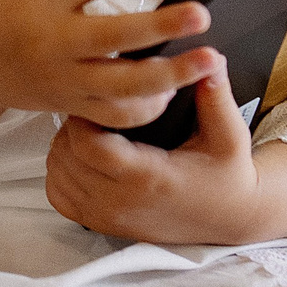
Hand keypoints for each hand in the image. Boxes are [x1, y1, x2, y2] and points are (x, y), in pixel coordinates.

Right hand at [0, 0, 219, 157]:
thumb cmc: (2, 7)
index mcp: (39, 1)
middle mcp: (54, 44)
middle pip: (114, 37)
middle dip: (162, 26)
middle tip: (201, 15)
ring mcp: (65, 81)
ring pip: (124, 87)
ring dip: (171, 76)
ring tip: (207, 61)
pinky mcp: (72, 106)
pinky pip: (116, 115)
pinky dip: (149, 108)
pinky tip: (172, 90)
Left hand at [45, 57, 268, 243]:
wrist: (229, 219)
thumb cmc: (227, 176)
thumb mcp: (229, 136)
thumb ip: (217, 97)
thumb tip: (210, 60)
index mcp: (148, 177)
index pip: (90, 146)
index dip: (84, 118)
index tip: (99, 101)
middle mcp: (122, 201)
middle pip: (67, 156)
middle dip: (72, 126)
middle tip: (93, 109)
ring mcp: (108, 217)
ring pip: (57, 173)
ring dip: (64, 147)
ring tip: (90, 130)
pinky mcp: (102, 226)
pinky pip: (58, 196)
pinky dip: (60, 173)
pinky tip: (83, 157)